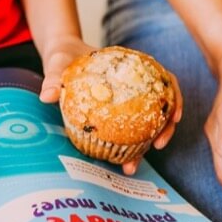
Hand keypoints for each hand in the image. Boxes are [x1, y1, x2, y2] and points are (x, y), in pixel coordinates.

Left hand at [40, 36, 183, 174]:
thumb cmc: (64, 56)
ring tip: (132, 165)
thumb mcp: (59, 62)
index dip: (175, 98)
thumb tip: (47, 96)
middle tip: (159, 146)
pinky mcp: (114, 113)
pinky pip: (125, 130)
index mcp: (133, 67)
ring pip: (145, 123)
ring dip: (144, 145)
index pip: (164, 81)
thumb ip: (55, 76)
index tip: (175, 116)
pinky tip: (118, 161)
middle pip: (161, 106)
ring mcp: (127, 100)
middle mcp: (135, 85)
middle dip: (166, 128)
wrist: (60, 58)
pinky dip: (125, 146)